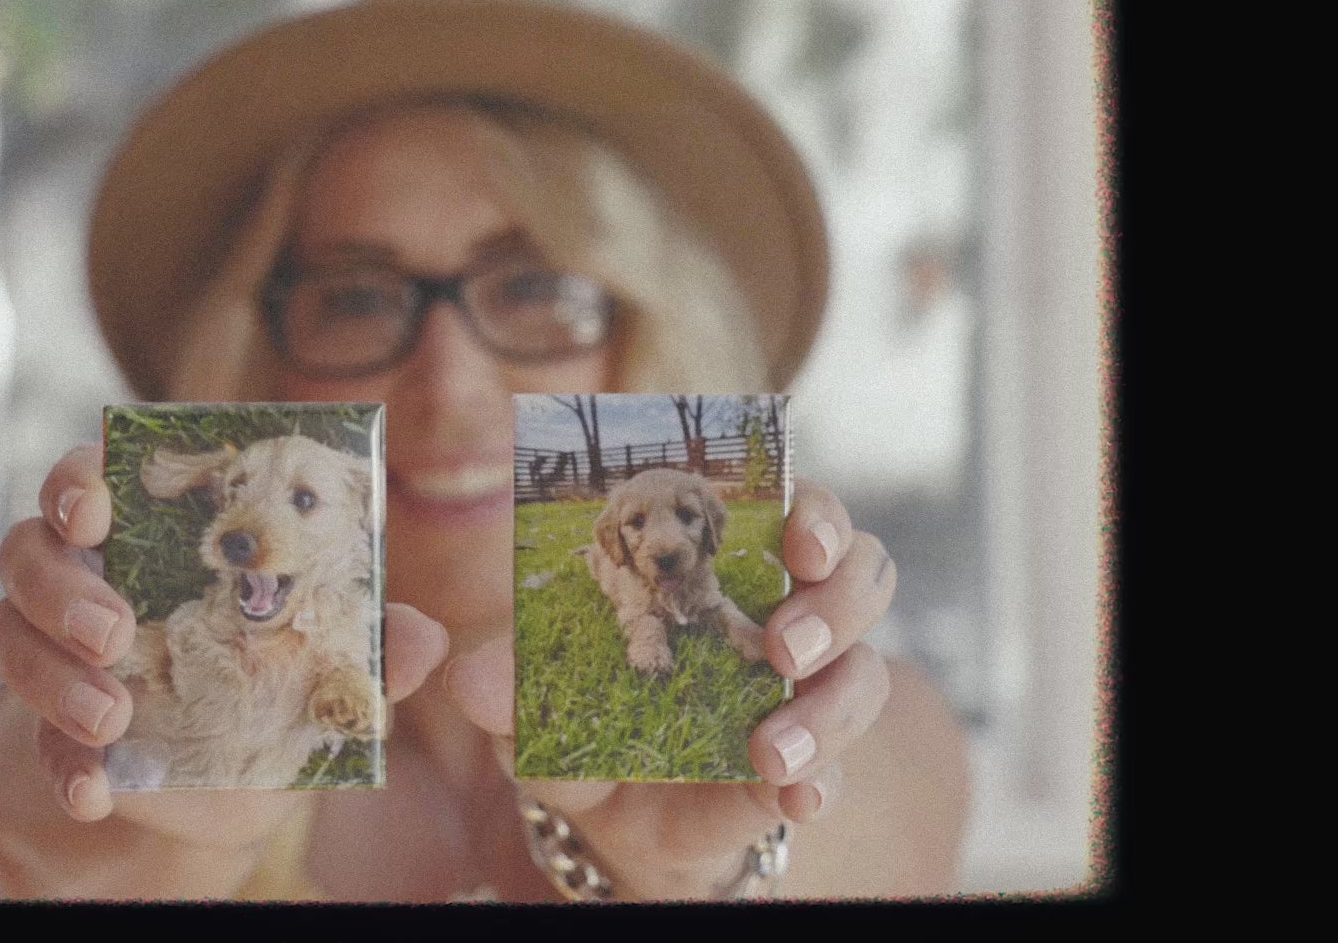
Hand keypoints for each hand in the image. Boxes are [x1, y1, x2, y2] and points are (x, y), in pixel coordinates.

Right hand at [0, 444, 448, 891]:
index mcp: (153, 531)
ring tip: (112, 715)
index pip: (96, 475)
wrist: (224, 786)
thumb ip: (368, 641)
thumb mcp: (323, 661)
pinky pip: (28, 736)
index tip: (95, 506)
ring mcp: (56, 649)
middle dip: (62, 586)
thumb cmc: (271, 682)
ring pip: (8, 629)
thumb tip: (425, 636)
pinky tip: (95, 791)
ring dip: (52, 673)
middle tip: (114, 629)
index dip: (81, 479)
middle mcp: (88, 574)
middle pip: (31, 545)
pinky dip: (58, 764)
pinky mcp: (46, 726)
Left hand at [444, 480, 893, 900]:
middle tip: (781, 644)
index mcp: (732, 574)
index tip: (799, 538)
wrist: (616, 822)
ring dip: (829, 707)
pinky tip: (792, 797)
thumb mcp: (536, 706)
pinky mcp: (807, 775)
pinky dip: (822, 783)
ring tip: (770, 747)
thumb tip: (470, 673)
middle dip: (836, 604)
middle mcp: (789, 624)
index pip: (804, 517)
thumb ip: (508, 686)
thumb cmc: (586, 727)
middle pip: (863, 579)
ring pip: (866, 676)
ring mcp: (808, 700)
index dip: (817, 516)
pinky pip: (839, 774)